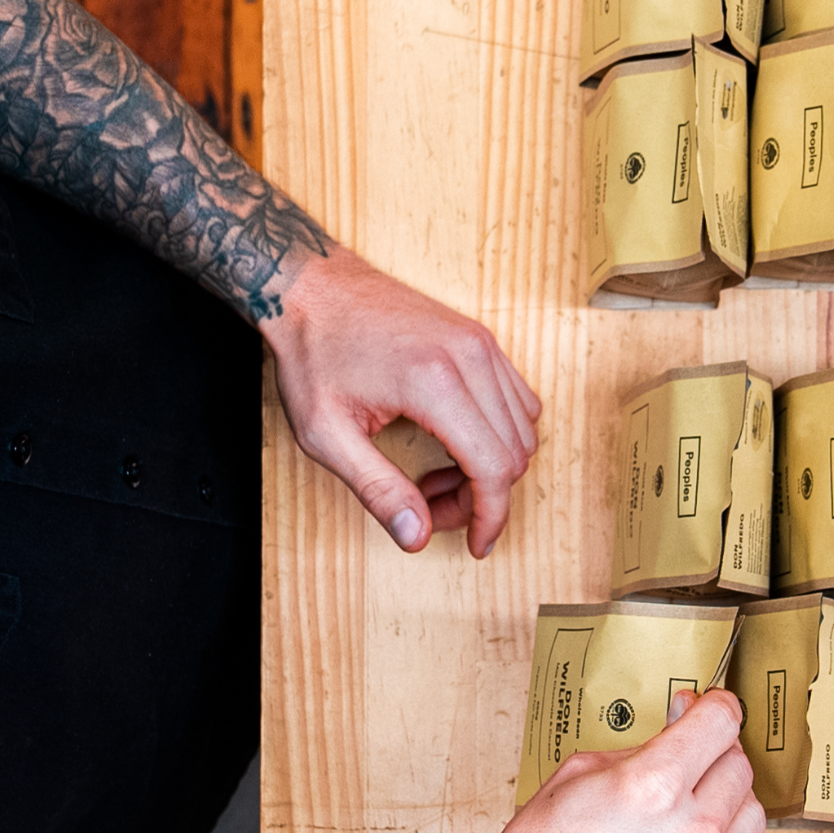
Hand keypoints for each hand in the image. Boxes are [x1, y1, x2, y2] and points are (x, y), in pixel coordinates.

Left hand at [261, 249, 541, 556]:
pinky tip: (451, 441)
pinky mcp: (479, 338)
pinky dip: (497, 434)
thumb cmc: (313, 353)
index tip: (477, 545)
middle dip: (481, 496)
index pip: (494, 468)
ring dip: (490, 466)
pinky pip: (517, 400)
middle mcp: (470, 356)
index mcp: (434, 382)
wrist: (310, 287)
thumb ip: (376, 489)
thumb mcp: (325, 434)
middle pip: (514, 452)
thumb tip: (417, 537)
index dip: (490, 517)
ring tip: (433, 473)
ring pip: (523, 428)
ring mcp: (480, 342)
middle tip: (427, 504)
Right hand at [387, 689, 765, 832]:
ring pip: (750, 823)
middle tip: (689, 764)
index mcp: (653, 788)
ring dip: (722, 810)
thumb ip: (639, 750)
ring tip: (682, 819)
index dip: (716, 707)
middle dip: (715, 757)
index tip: (711, 710)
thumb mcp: (576, 776)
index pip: (722, 723)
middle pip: (740, 770)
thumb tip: (680, 729)